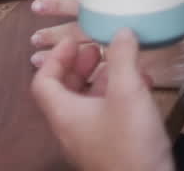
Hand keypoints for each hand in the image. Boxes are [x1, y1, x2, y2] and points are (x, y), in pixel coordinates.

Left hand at [31, 31, 174, 170]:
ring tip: (121, 64)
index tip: (74, 40)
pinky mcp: (108, 150)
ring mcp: (88, 142)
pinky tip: (140, 87)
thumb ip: (123, 58)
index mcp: (64, 114)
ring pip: (86, 104)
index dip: (55, 57)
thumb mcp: (127, 92)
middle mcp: (70, 129)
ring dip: (100, 80)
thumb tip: (122, 31)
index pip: (43, 81)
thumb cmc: (130, 143)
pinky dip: (115, 97)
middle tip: (97, 48)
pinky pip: (104, 117)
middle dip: (79, 65)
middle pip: (64, 91)